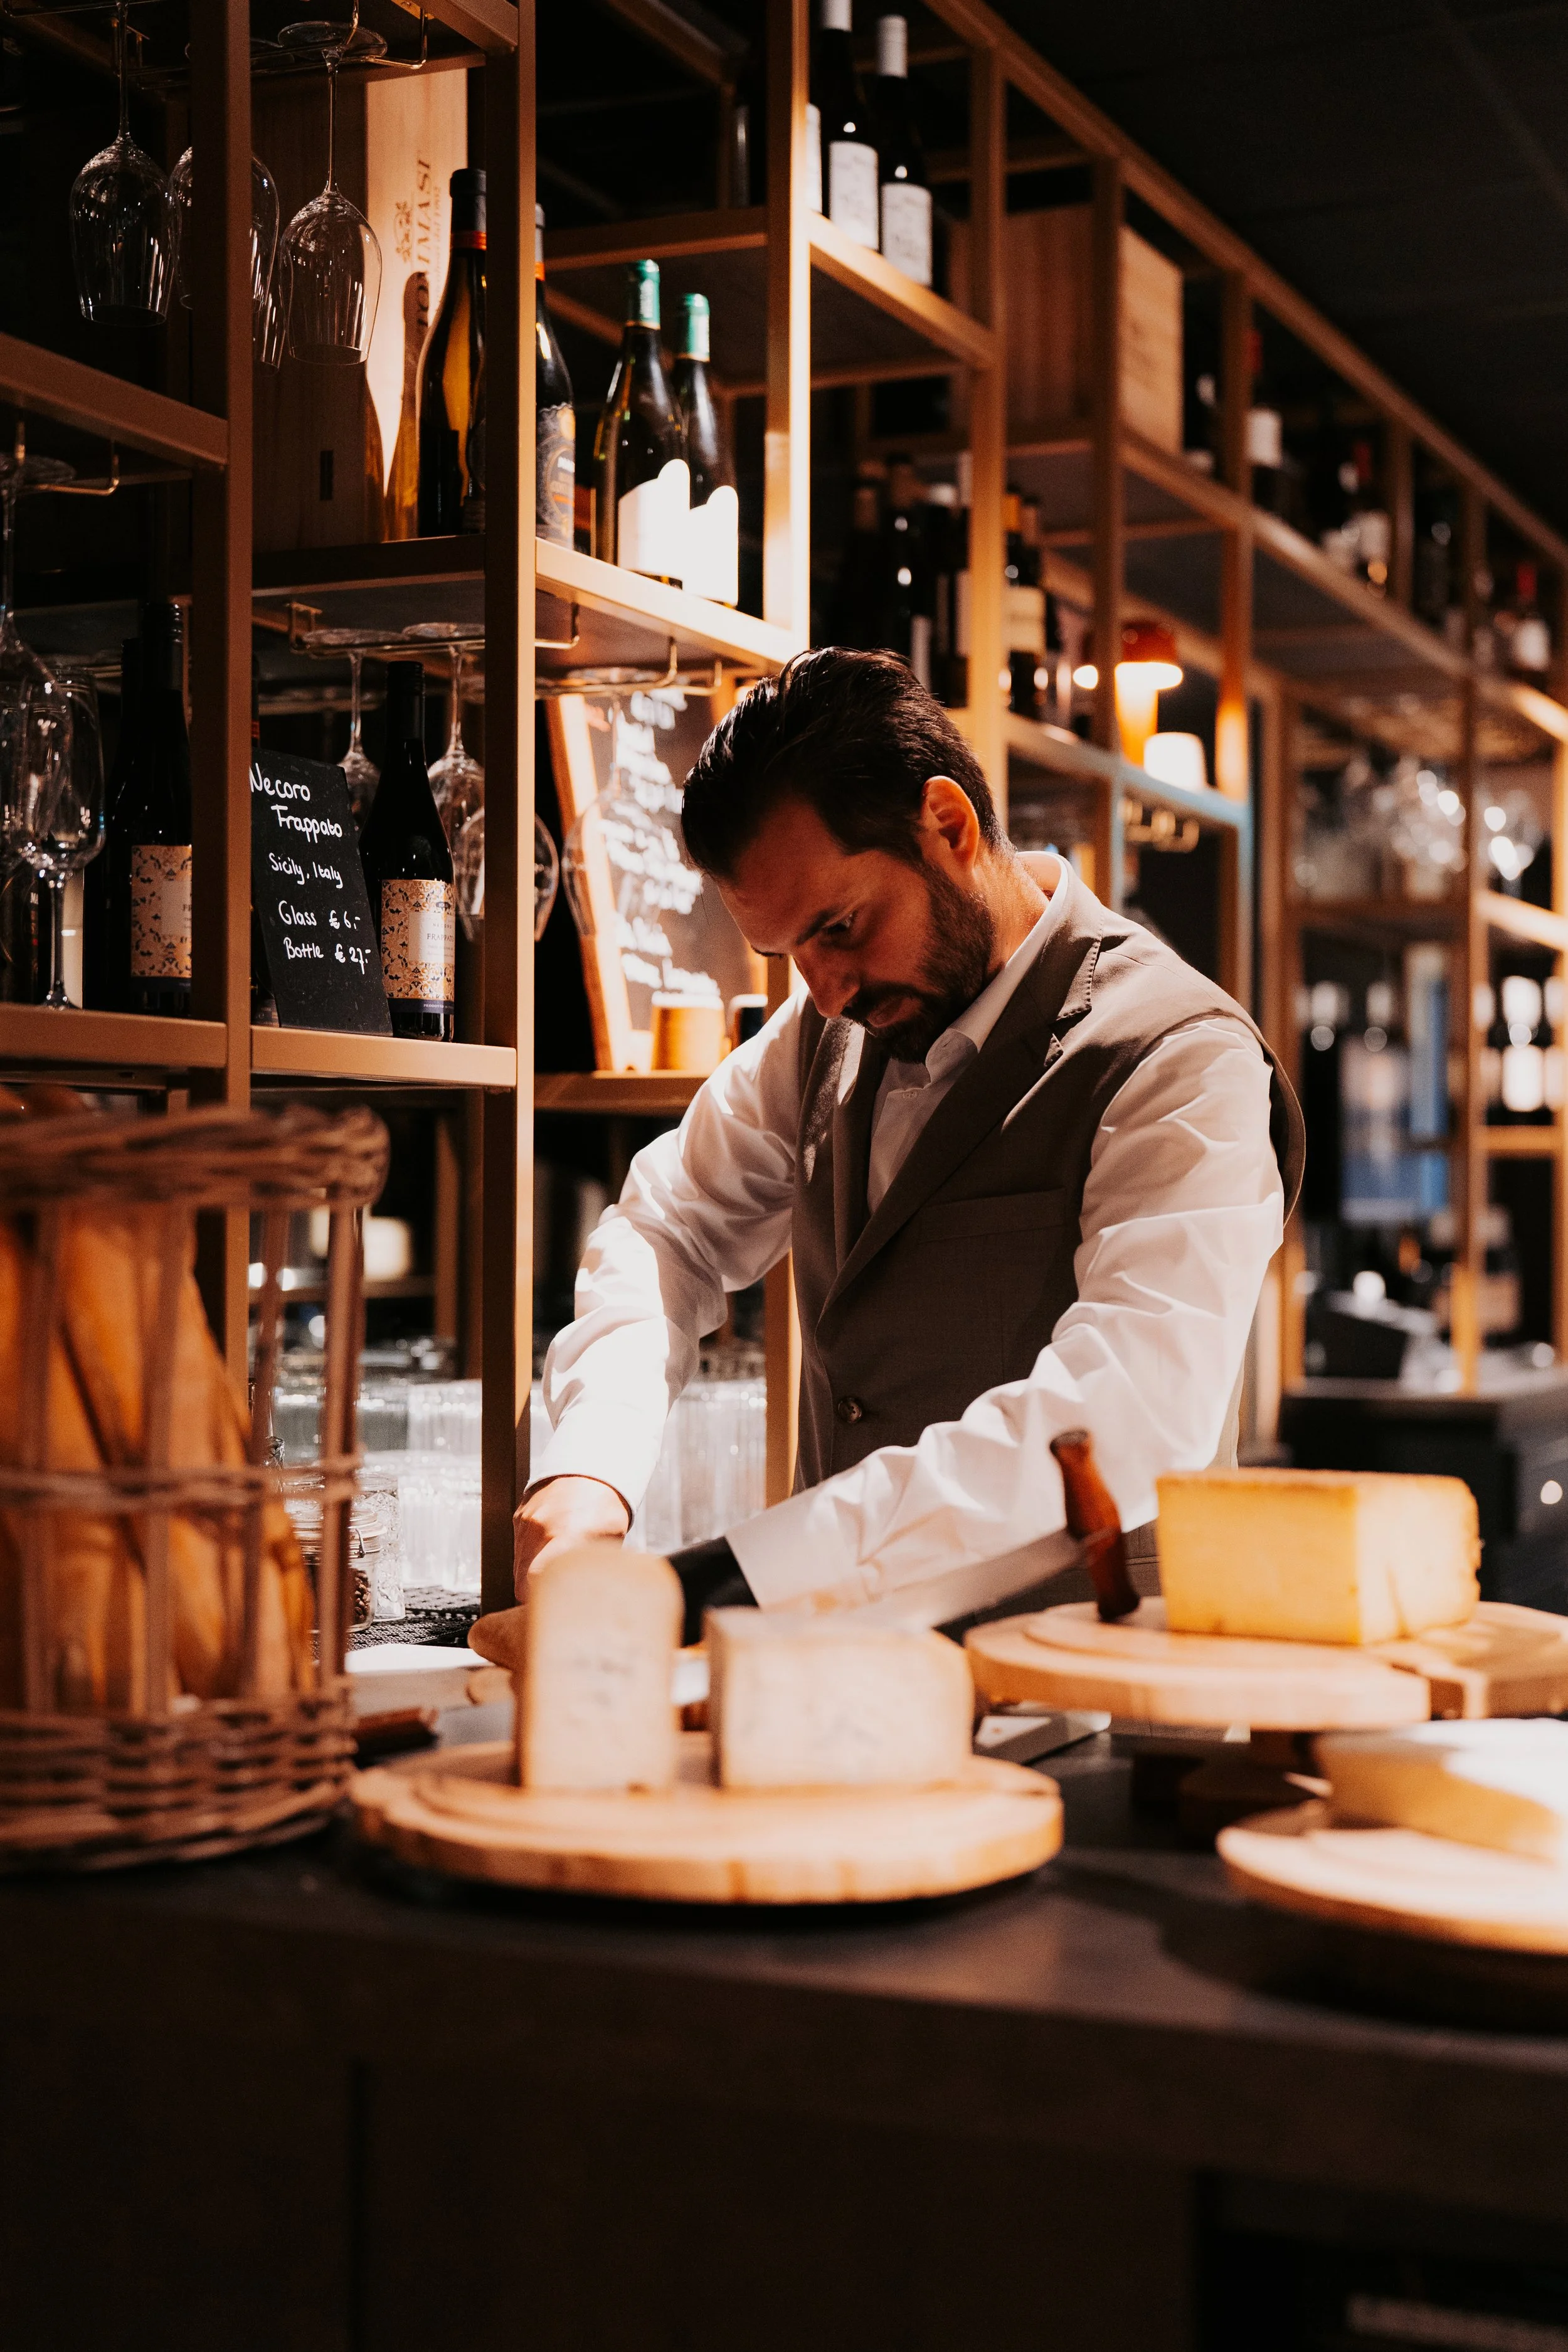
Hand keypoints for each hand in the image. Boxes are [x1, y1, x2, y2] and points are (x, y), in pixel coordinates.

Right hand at [512, 1474, 630, 1597]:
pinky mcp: (519, 1517)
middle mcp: (539, 1531)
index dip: (540, 1603)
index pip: (535, 1585)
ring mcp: (525, 1523)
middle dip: (534, 1594)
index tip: (552, 1608)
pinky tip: (550, 1550)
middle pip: (521, 1582)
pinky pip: (518, 1547)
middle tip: (554, 1596)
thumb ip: (593, 1568)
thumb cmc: (605, 1504)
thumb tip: (586, 1596)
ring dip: (531, 1575)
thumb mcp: (611, 1539)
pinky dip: (531, 1556)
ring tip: (555, 1572)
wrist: (590, 1467)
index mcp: (565, 1537)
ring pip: (517, 1566)